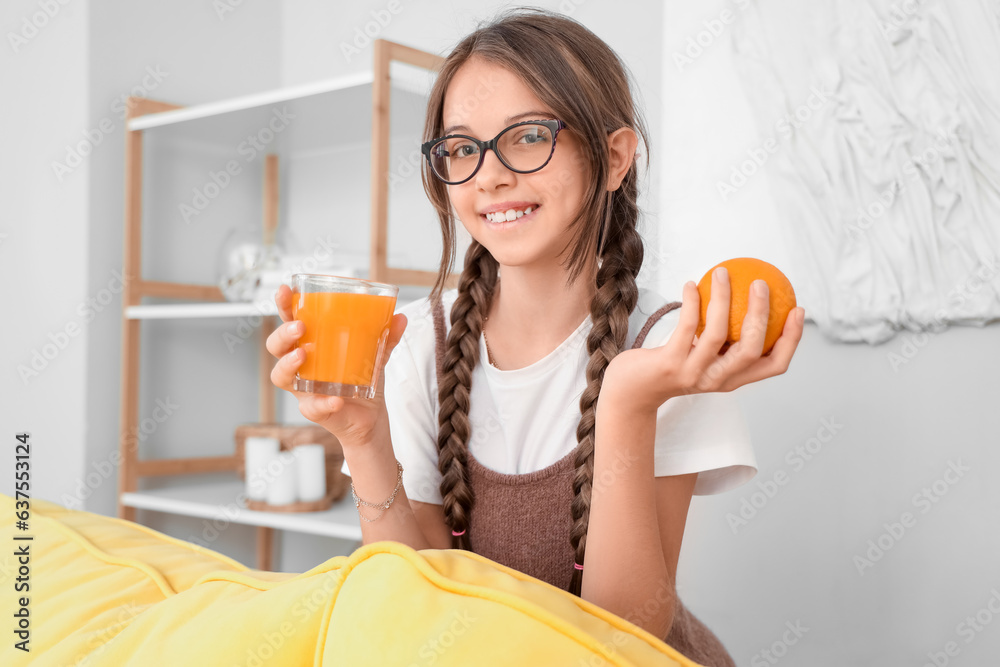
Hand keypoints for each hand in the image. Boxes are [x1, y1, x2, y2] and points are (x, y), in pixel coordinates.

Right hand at [266, 283, 407, 447]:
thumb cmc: (363, 378)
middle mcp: (299, 364)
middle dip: (282, 334)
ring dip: (288, 364)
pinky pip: (312, 407)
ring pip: (280, 376)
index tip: (285, 290)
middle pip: (276, 346)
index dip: (284, 305)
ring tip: (302, 356)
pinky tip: (336, 399)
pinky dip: (323, 402)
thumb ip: (387, 336)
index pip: (290, 319)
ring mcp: (303, 388)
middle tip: (300, 327)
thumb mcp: (377, 354)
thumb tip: (400, 317)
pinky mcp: (314, 410)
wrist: (371, 417)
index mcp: (310, 343)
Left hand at [602, 269, 804, 413]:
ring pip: (719, 334)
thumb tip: (745, 298)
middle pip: (753, 349)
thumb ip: (725, 338)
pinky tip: (692, 283)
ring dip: (724, 299)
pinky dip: (692, 302)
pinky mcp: (670, 364)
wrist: (633, 392)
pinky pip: (686, 327)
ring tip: (724, 272)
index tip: (797, 310)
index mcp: (733, 379)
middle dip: (762, 314)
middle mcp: (718, 380)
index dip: (792, 340)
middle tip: (761, 284)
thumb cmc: (672, 365)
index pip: (774, 365)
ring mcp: (695, 373)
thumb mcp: (703, 355)